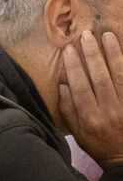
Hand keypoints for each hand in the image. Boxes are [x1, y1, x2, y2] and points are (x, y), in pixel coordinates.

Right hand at [58, 30, 122, 166]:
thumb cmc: (98, 144)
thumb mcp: (77, 133)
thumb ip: (68, 109)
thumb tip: (63, 84)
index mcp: (90, 119)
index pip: (80, 88)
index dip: (74, 67)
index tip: (68, 49)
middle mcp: (108, 112)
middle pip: (100, 78)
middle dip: (92, 55)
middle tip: (86, 35)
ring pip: (119, 76)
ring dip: (113, 55)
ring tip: (106, 36)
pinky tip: (122, 51)